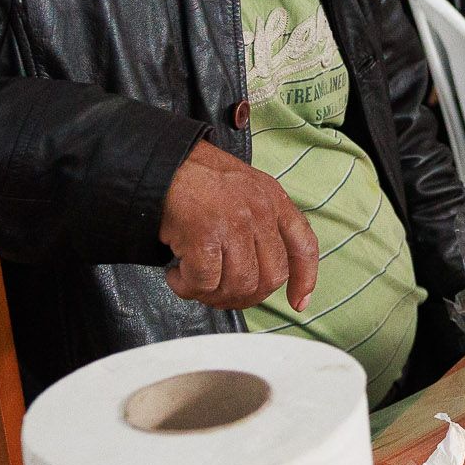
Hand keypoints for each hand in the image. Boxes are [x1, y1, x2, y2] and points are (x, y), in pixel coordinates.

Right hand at [160, 139, 320, 310]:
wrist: (159, 162)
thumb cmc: (196, 176)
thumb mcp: (245, 187)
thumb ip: (261, 221)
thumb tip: (264, 268)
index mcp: (274, 199)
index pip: (304, 246)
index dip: (304, 280)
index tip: (298, 302)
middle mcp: (260, 212)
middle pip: (270, 277)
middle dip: (245, 296)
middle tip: (220, 292)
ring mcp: (234, 225)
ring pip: (239, 286)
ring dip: (214, 295)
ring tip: (195, 281)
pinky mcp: (205, 237)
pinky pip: (204, 283)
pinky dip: (187, 287)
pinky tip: (176, 274)